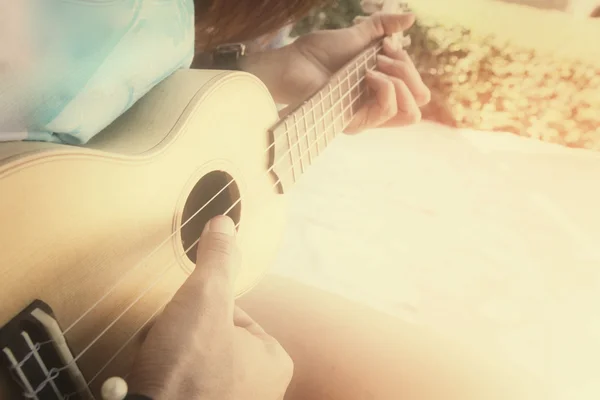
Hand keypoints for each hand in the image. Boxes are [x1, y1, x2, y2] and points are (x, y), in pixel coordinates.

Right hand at [128, 216, 292, 399]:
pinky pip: (184, 389)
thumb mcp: (203, 301)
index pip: (229, 315)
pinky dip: (169, 386)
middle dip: (181, 339)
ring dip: (170, 361)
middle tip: (168, 352)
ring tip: (159, 372)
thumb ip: (217, 262)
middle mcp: (263, 390)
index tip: (183, 327)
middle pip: (209, 341)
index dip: (197, 313)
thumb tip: (226, 222)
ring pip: (193, 366)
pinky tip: (156, 389)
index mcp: (272, 360)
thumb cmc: (187, 371)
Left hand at [242, 13, 430, 133]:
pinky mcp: (356, 123)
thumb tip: (411, 18)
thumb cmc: (319, 52)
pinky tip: (368, 74)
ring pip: (410, 109)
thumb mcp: (358, 35)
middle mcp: (377, 105)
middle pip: (419, 100)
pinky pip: (388, 110)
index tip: (386, 46)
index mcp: (381, 90)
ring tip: (373, 65)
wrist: (294, 63)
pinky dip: (385, 87)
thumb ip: (384, 27)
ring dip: (398, 78)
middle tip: (382, 56)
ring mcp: (367, 116)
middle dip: (408, 71)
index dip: (409, 65)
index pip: (417, 89)